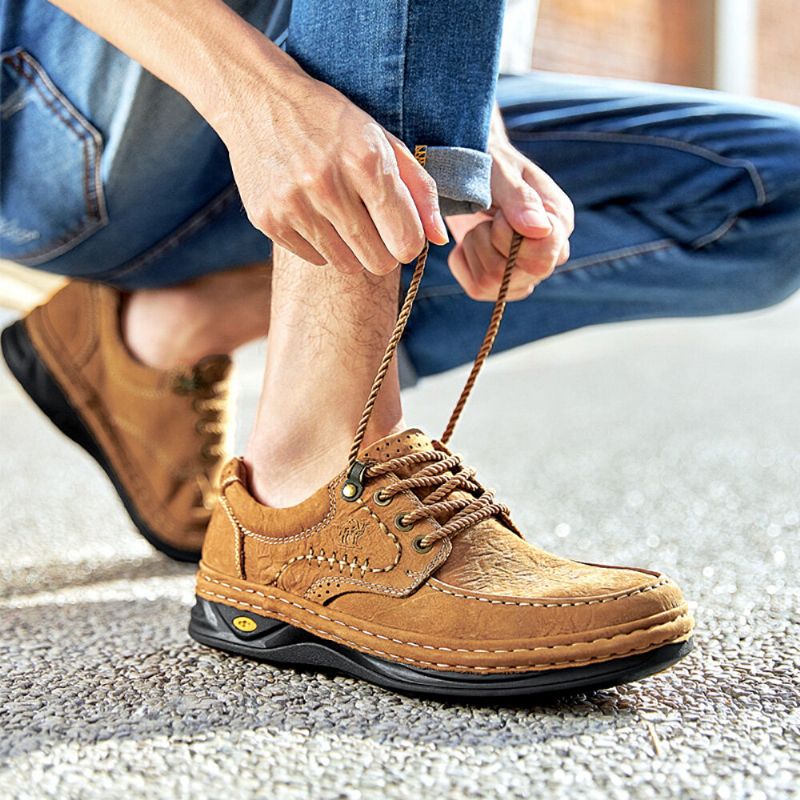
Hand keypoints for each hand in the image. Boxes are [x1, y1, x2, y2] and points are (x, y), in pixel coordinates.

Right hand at [214, 54, 448, 274]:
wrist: (258, 99)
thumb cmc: (331, 122)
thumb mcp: (382, 141)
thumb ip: (419, 190)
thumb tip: (439, 240)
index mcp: (364, 160)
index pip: (406, 241)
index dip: (408, 241)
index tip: (399, 229)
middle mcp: (327, 185)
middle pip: (378, 262)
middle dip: (382, 249)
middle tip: (372, 225)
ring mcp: (292, 205)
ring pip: (346, 265)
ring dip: (351, 248)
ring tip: (340, 215)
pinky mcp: (267, 220)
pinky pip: (314, 258)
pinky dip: (321, 244)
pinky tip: (313, 212)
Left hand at [447, 129, 573, 300]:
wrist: (468, 170)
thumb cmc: (490, 165)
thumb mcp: (503, 172)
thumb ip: (521, 199)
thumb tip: (540, 229)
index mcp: (559, 224)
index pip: (544, 253)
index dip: (511, 235)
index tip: (501, 211)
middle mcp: (549, 255)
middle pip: (517, 273)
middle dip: (492, 240)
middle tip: (491, 215)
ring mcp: (525, 275)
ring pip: (492, 281)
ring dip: (476, 246)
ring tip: (481, 224)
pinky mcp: (499, 286)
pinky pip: (476, 288)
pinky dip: (463, 261)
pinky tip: (471, 242)